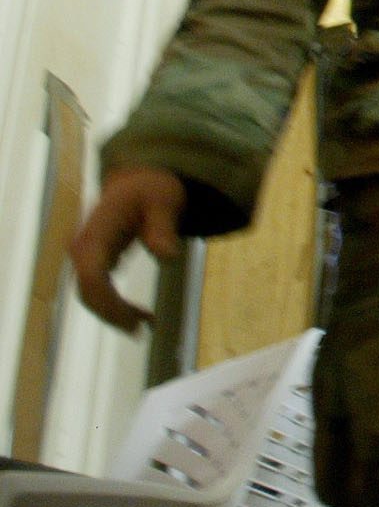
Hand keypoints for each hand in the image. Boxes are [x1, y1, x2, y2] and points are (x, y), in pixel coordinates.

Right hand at [70, 166, 186, 332]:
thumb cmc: (152, 187)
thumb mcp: (165, 200)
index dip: (108, 301)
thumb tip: (167, 256)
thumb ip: (163, 227)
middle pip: (87, 291)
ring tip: (146, 324)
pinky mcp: (95, 261)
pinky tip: (140, 316)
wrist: (139, 178)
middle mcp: (83, 246)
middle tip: (144, 327)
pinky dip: (115, 306)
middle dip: (112, 313)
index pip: (91, 275)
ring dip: (113, 313)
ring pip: (89, 294)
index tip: (134, 319)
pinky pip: (97, 289)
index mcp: (96, 231)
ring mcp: (86, 255)